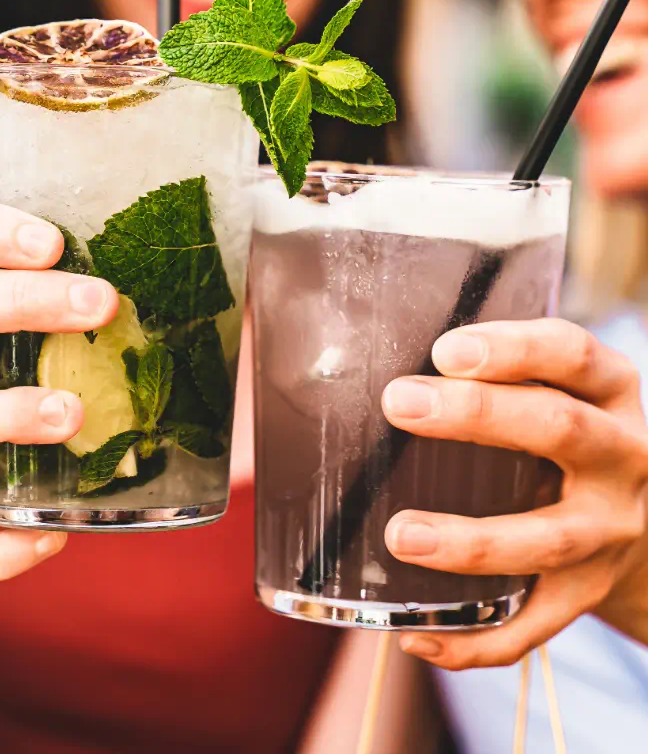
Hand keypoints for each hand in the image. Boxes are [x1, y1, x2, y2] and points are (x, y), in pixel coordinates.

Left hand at [381, 318, 647, 668]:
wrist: (643, 523)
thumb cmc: (561, 434)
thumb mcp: (555, 387)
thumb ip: (493, 371)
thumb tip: (367, 352)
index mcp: (608, 393)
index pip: (573, 354)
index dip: (513, 348)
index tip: (444, 349)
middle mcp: (622, 460)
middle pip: (560, 430)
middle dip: (477, 415)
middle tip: (399, 403)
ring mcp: (609, 534)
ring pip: (546, 540)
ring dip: (470, 541)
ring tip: (400, 535)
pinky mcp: (586, 595)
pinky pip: (532, 627)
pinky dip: (474, 640)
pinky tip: (415, 634)